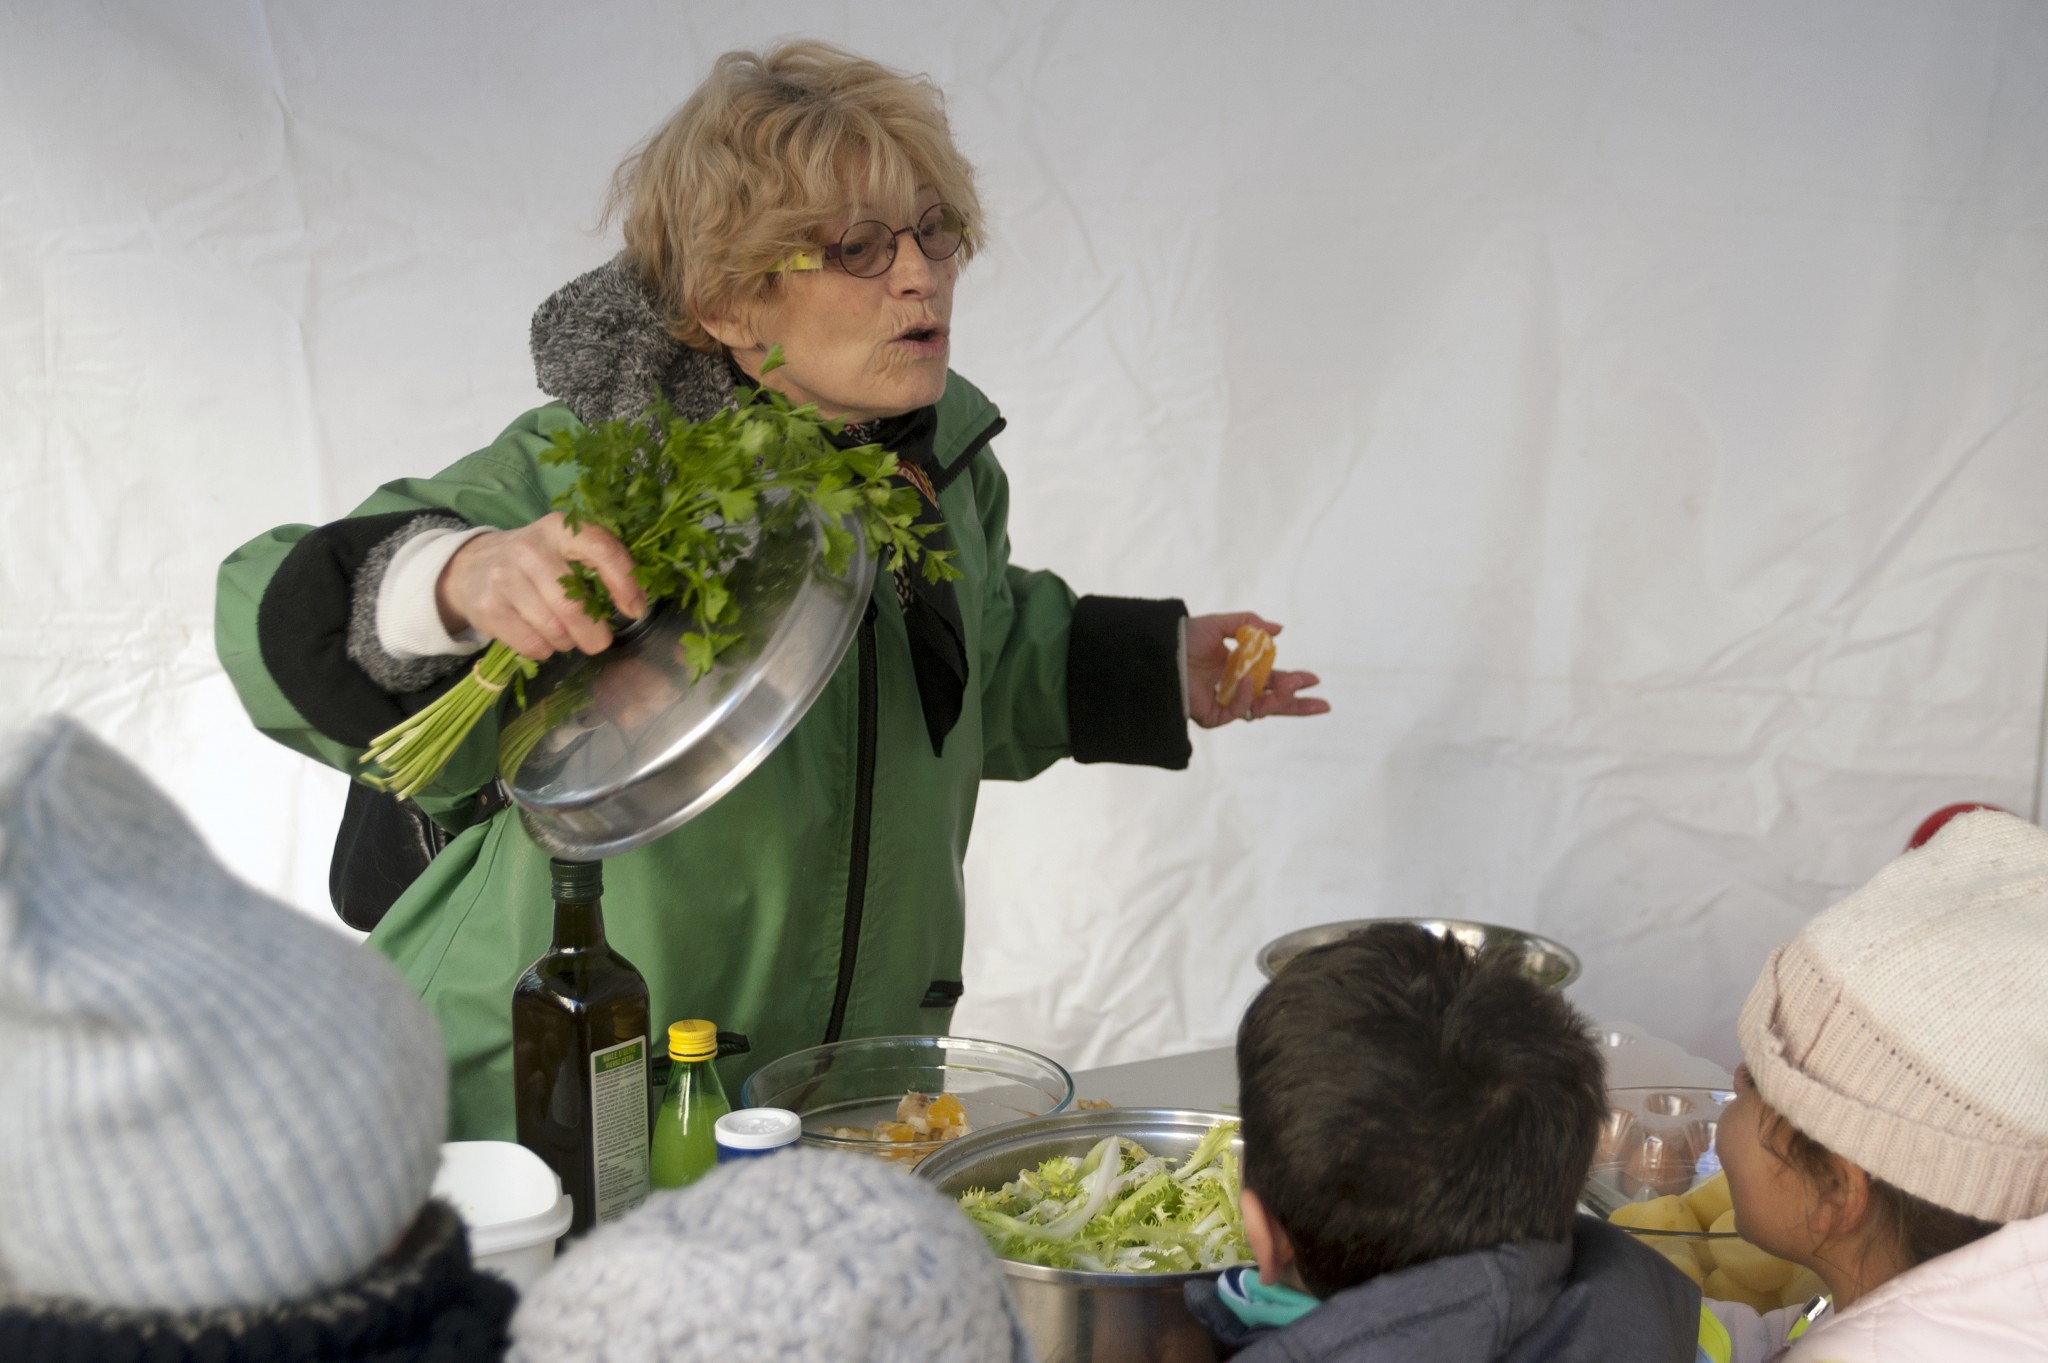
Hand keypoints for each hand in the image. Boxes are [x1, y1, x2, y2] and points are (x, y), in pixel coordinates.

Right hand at [436, 513, 645, 660]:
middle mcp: (530, 549)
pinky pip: (531, 643)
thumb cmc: (535, 563)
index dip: (624, 582)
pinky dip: (545, 650)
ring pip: (553, 629)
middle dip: (594, 633)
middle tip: (599, 641)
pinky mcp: (487, 607)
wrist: (470, 566)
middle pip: (573, 604)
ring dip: (567, 642)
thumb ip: (597, 565)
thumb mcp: (563, 549)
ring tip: (565, 636)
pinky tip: (543, 640)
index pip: (601, 549)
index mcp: (560, 529)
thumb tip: (636, 606)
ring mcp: (504, 577)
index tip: (635, 610)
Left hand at [1186, 612, 1328, 727]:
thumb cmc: (1184, 638)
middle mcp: (1236, 690)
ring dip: (1278, 700)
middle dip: (1298, 704)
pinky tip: (1246, 681)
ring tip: (1290, 684)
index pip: (1273, 681)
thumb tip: (1279, 629)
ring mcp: (1226, 705)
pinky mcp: (1214, 717)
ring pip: (1260, 710)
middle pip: (1273, 703)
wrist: (1160, 651)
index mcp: (1240, 671)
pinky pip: (1238, 710)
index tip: (1315, 680)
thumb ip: (1249, 624)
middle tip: (1322, 703)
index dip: (1294, 681)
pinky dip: (1246, 696)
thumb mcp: (1220, 625)